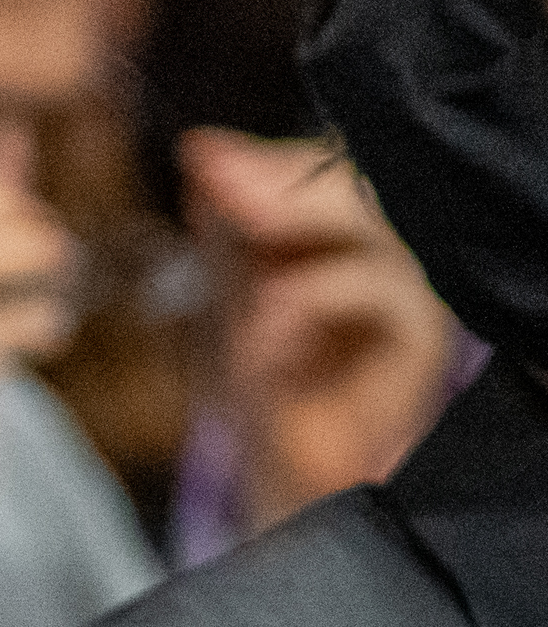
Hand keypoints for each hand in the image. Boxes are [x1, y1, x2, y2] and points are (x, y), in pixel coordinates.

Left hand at [180, 126, 456, 532]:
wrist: (286, 473)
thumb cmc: (266, 381)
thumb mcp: (230, 294)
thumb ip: (225, 229)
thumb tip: (202, 153)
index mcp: (346, 235)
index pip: (325, 169)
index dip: (266, 158)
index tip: (201, 155)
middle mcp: (390, 255)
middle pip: (365, 187)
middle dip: (288, 181)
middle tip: (222, 181)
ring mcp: (412, 298)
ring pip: (386, 234)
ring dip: (306, 234)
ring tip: (243, 251)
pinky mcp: (425, 347)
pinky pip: (396, 303)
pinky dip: (323, 302)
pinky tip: (266, 329)